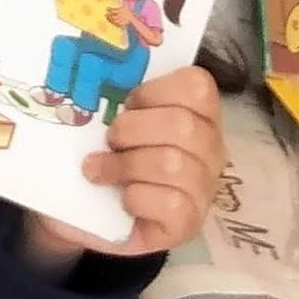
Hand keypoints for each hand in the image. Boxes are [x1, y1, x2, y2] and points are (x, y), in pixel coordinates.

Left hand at [23, 66, 220, 275]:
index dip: (155, 90)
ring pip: (172, 164)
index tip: (128, 103)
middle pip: (182, 126)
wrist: (88, 212)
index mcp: (199, 115)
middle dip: (132, 129)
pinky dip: (136, 198)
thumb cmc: (108, 156)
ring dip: (124, 165)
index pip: (197, 86)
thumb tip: (93, 74)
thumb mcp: (114, 119)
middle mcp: (211, 150)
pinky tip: (122, 200)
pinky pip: (169, 203)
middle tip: (110, 140)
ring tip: (99, 169)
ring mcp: (204, 189)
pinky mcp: (188, 224)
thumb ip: (119, 97)